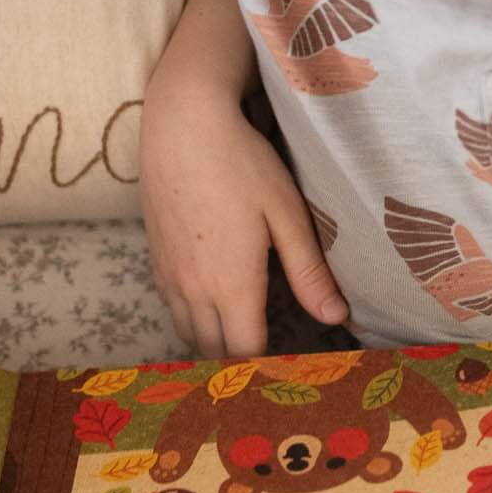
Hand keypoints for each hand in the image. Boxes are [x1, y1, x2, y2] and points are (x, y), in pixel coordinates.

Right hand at [140, 83, 347, 358]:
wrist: (182, 125)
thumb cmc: (241, 163)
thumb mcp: (286, 214)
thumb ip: (309, 272)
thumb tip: (336, 318)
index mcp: (232, 285)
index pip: (246, 353)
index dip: (267, 367)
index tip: (289, 367)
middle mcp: (194, 289)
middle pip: (214, 352)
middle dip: (240, 362)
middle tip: (270, 358)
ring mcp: (169, 275)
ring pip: (188, 334)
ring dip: (213, 342)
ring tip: (242, 335)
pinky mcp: (155, 258)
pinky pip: (172, 308)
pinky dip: (192, 318)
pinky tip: (212, 302)